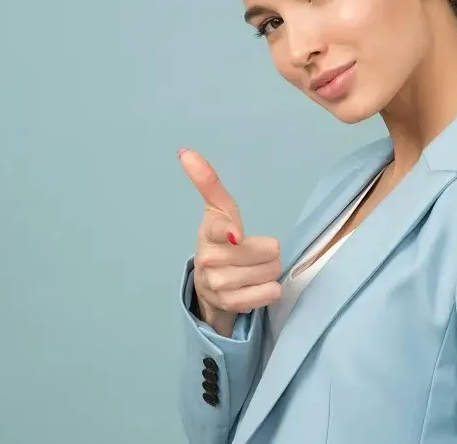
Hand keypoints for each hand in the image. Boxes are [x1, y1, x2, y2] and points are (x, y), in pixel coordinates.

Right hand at [178, 149, 281, 335]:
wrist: (208, 285)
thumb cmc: (220, 240)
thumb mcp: (218, 209)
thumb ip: (208, 182)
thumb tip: (185, 151)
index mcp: (208, 232)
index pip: (219, 228)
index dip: (230, 232)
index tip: (236, 234)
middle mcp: (209, 259)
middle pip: (266, 251)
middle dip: (268, 252)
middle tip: (255, 254)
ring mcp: (219, 284)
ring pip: (271, 271)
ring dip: (270, 270)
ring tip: (254, 269)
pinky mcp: (231, 305)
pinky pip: (269, 293)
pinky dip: (270, 290)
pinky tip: (257, 286)